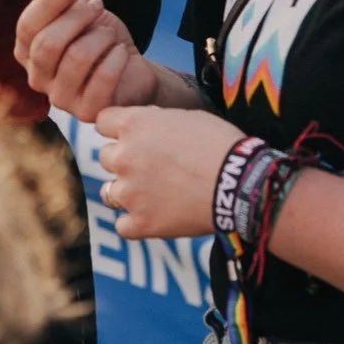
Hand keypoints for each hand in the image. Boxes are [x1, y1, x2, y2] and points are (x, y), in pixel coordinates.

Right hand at [15, 0, 157, 119]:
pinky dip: (115, 58)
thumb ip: (66, 5)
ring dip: (99, 36)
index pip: (26, 27)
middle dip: (76, 17)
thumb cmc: (100, 41)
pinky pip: (101, 78)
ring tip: (109, 34)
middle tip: (97, 7)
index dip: (47, 3)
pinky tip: (121, 52)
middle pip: (47, 44)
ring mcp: (60, 99)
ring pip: (76, 58)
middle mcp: (37, 78)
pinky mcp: (86, 112)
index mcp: (28, 53)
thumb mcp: (82, 16)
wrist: (131, 71)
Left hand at [98, 105, 242, 239]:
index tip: (133, 136)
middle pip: (105, 157)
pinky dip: (136, 223)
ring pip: (109, 192)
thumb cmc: (220, 145)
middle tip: (153, 167)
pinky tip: (155, 217)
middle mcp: (124, 157)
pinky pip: (122, 226)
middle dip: (125, 160)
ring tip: (154, 194)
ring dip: (126, 192)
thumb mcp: (187, 116)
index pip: (103, 122)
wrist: (240, 185)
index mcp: (134, 125)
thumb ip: (156, 120)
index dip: (118, 128)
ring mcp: (129, 193)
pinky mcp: (140, 223)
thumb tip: (145, 123)